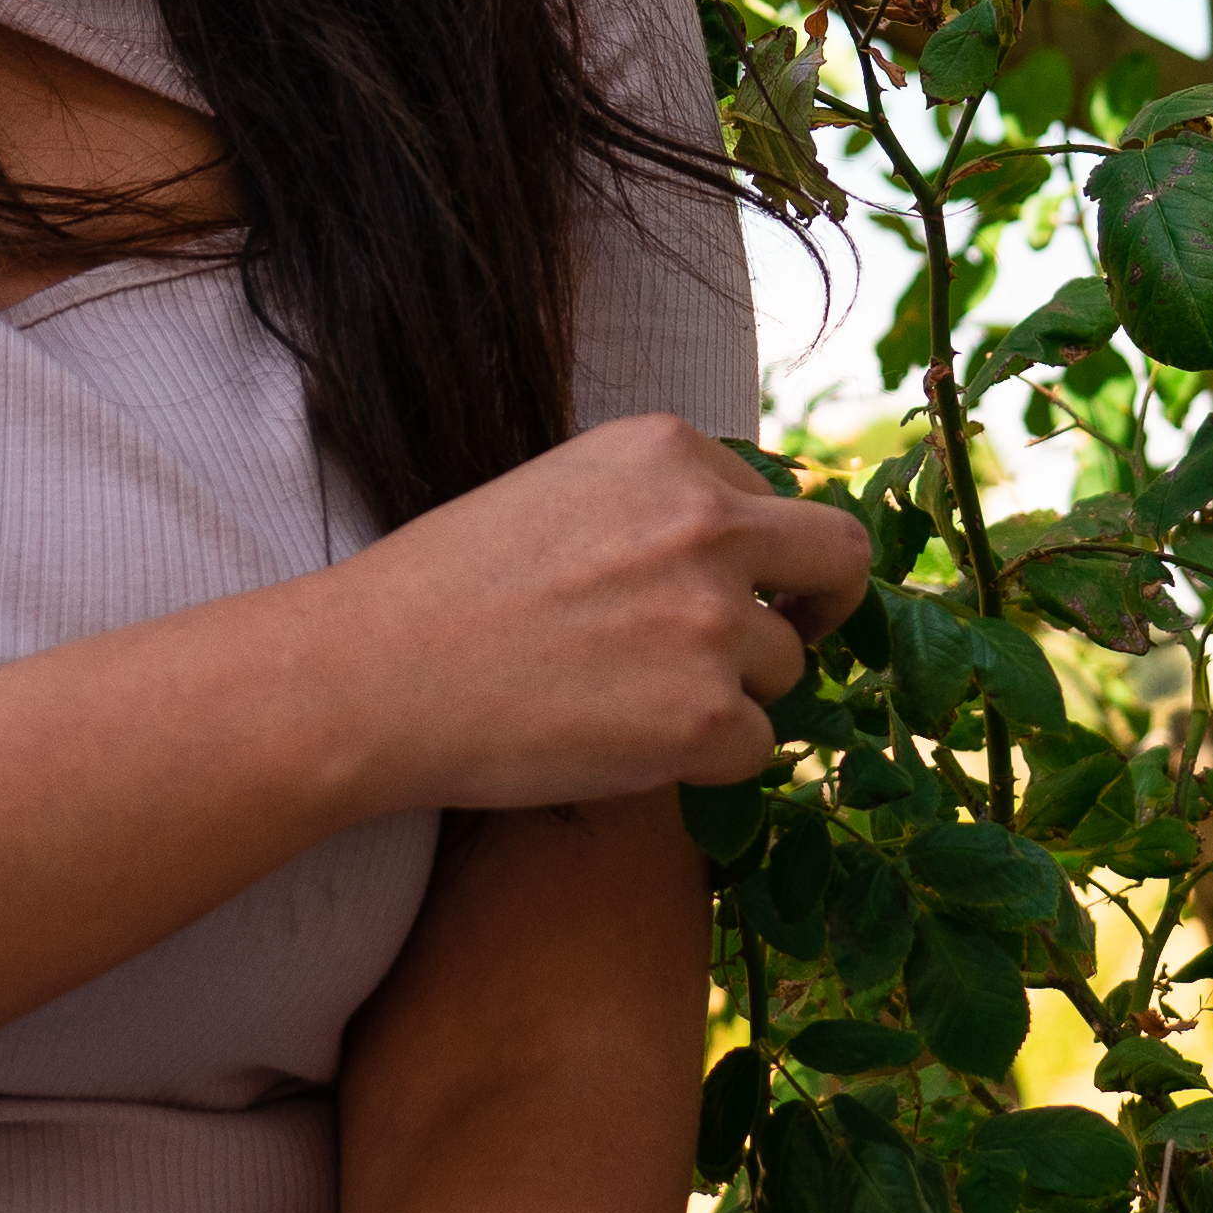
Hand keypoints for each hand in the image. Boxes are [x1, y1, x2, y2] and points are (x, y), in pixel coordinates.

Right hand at [308, 415, 872, 814]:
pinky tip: (625, 745)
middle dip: (823, 604)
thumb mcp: (565, 491)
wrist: (373, 675)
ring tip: (629, 699)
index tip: (719, 592)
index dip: (758, 557)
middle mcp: (709, 523)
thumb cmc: (450, 588)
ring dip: (729, 692)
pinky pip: (755, 747)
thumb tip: (757, 546)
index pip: (776, 503)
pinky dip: (705, 760)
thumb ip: (662, 505)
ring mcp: (713, 621)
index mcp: (671, 452)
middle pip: (838, 560)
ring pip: (785, 669)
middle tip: (788, 638)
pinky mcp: (703, 717)